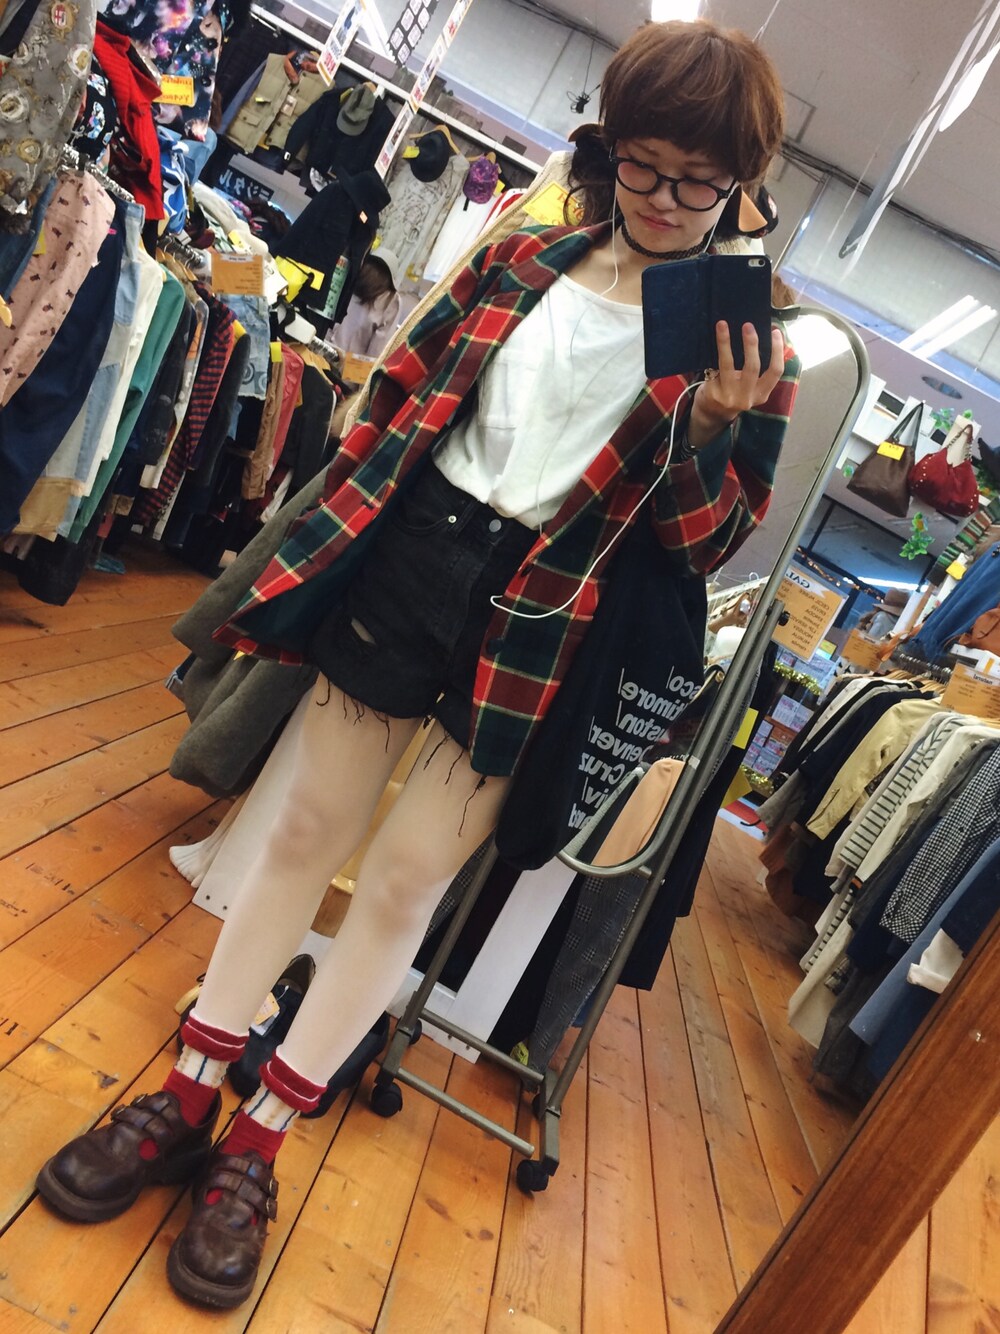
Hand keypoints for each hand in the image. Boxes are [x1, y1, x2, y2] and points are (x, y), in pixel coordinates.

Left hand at [687, 322, 786, 449]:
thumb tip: (768, 333)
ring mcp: (728, 396)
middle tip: (748, 325)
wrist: (712, 413)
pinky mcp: (712, 393)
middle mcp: (746, 398)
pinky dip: (712, 353)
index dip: (778, 351)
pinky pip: (713, 367)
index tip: (776, 332)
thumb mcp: (752, 386)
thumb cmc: (735, 391)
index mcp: (762, 394)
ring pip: (727, 365)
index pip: (775, 371)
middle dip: (751, 344)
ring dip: (725, 342)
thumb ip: (760, 368)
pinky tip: (710, 339)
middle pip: (752, 367)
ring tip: (722, 324)